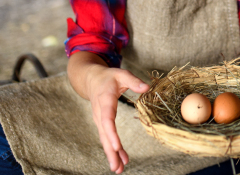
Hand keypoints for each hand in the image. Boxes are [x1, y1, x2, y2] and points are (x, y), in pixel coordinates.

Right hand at [68, 52, 148, 173]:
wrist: (92, 80)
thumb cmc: (109, 77)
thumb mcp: (121, 74)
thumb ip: (134, 81)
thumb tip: (147, 87)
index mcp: (105, 100)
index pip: (107, 119)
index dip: (111, 133)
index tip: (117, 146)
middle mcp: (99, 113)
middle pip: (104, 134)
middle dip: (111, 151)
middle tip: (117, 167)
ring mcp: (99, 119)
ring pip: (105, 139)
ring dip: (111, 154)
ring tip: (119, 169)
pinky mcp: (102, 123)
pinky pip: (107, 138)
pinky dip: (113, 149)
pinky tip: (121, 159)